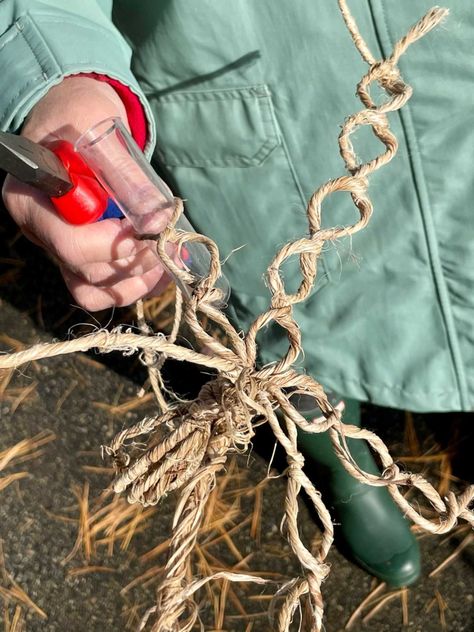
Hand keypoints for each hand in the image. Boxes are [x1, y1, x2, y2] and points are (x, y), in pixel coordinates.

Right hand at [2, 76, 167, 310]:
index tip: (152, 227)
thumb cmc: (79, 116)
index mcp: (31, 199)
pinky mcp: (77, 257)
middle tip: (170, 243)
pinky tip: (159, 274)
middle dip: (136, 261)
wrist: (73, 119)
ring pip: (93, 290)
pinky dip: (131, 287)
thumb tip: (158, 216)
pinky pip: (98, 291)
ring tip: (169, 260)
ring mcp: (56, 249)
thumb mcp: (98, 129)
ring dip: (137, 281)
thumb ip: (124, 171)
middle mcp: (39, 231)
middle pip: (86, 272)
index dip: (116, 244)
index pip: (71, 244)